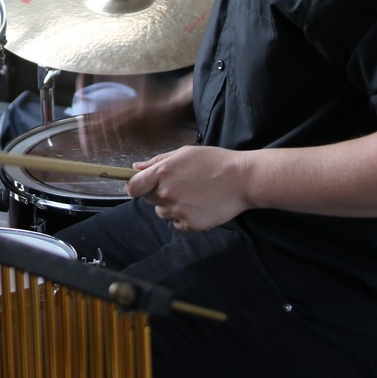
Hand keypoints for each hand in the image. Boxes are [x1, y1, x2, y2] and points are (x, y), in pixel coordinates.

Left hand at [125, 145, 250, 231]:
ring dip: (171, 206)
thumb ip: (157, 161)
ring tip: (192, 195)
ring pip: (163, 213)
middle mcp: (167, 193)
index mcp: (163, 173)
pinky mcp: (191, 225)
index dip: (136, 186)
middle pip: (148, 199)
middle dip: (158, 193)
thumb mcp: (185, 153)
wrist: (243, 179)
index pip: (133, 187)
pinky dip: (184, 218)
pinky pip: (177, 224)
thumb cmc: (215, 162)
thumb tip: (136, 168)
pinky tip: (199, 205)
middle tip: (180, 184)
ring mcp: (179, 211)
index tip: (143, 185)